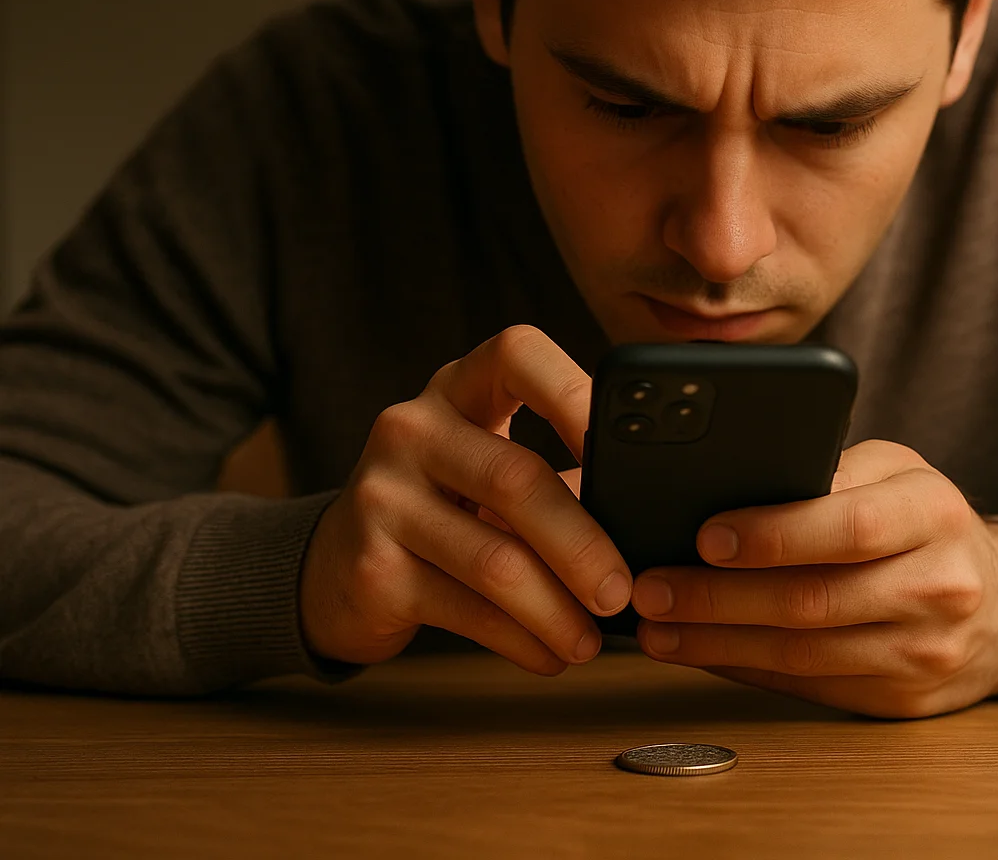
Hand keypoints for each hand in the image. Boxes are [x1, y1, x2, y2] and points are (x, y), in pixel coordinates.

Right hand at [299, 326, 630, 673]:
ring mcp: (383, 495)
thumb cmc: (443, 511)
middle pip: (519, 478)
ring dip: (557, 610)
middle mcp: (412, 428)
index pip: (518, 354)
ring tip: (590, 639)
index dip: (577, 394)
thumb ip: (560, 475)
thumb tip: (654, 521)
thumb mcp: (487, 470)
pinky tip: (551, 655)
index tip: (627, 449)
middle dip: (584, 544)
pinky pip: (468, 610)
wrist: (331, 570)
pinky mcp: (372, 567)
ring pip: (496, 559)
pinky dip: (522, 640)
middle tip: (622, 590)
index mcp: (457, 388)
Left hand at [630, 440, 997, 716]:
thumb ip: (829, 473)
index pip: (853, 526)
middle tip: (652, 587)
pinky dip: (746, 668)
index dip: (775, 534)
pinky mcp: (901, 701)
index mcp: (935, 513)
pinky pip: (808, 686)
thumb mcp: (895, 474)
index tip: (706, 535)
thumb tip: (725, 485)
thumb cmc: (925, 525)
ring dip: (717, 642)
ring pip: (804, 654)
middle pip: (815, 600)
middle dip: (720, 597)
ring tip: (657, 625)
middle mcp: (940, 586)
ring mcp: (924, 652)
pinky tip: (702, 651)